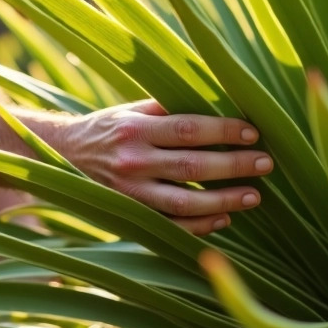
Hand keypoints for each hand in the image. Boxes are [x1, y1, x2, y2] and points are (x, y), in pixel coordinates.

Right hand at [69, 100, 270, 235]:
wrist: (61, 157)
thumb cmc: (108, 128)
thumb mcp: (131, 110)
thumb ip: (167, 110)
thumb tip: (216, 101)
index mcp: (135, 130)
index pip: (188, 130)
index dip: (223, 132)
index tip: (253, 133)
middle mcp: (132, 162)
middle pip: (192, 167)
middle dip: (233, 166)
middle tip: (265, 164)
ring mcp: (131, 194)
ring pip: (184, 203)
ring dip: (223, 201)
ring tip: (254, 196)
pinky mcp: (130, 216)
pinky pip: (170, 227)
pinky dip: (200, 226)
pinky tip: (225, 219)